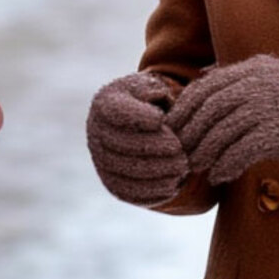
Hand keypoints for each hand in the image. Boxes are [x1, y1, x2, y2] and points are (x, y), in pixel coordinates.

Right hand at [85, 71, 188, 207]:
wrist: (134, 124)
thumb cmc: (148, 102)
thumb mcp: (151, 87)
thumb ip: (154, 91)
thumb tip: (158, 118)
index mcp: (104, 104)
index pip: (117, 113)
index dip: (139, 117)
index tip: (161, 119)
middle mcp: (96, 134)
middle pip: (122, 144)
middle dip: (154, 149)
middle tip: (180, 150)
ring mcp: (101, 161)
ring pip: (124, 171)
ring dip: (156, 172)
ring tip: (181, 168)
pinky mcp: (112, 183)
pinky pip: (128, 192)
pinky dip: (151, 192)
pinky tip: (173, 185)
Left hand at [169, 54, 278, 185]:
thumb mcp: (271, 72)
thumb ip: (237, 74)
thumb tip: (202, 75)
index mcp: (251, 69)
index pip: (204, 88)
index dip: (185, 109)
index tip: (173, 126)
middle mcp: (256, 86)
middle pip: (208, 111)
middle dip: (189, 133)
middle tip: (178, 151)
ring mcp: (265, 109)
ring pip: (220, 133)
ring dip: (203, 153)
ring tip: (195, 166)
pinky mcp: (276, 134)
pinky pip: (240, 152)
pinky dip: (225, 165)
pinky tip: (218, 175)